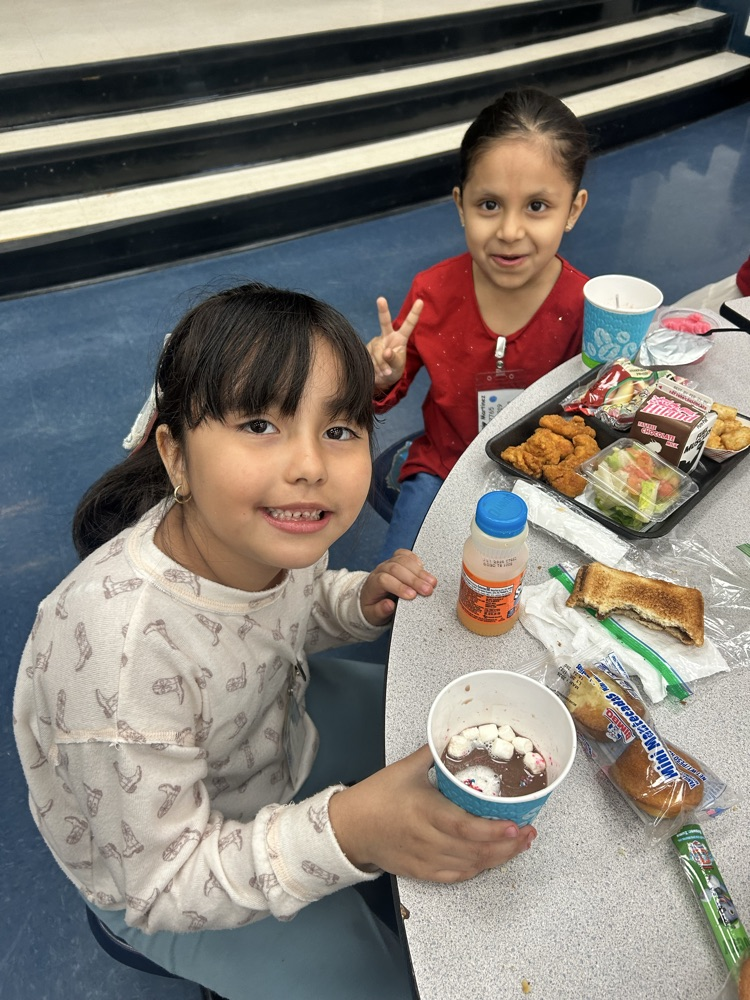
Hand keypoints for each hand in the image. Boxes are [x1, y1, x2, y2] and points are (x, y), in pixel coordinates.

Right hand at [328, 746, 536, 881]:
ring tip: (520, 845)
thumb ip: (432, 752)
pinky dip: (477, 868)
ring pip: (469, 865)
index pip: (465, 827)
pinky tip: (492, 859)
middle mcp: (427, 839)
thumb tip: (453, 734)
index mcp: (424, 811)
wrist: (349, 828)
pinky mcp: (422, 872)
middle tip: (529, 833)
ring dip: (498, 858)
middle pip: (474, 851)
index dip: (493, 831)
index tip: (516, 825)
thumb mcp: (404, 768)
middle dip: (507, 845)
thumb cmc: (376, 796)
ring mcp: (425, 859)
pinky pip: (456, 875)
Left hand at [359, 549, 436, 625]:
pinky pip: (405, 554)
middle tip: (427, 590)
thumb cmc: (373, 606)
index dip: (399, 586)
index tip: (412, 596)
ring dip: (419, 571)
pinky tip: (424, 569)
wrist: (371, 596)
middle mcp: (380, 570)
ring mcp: (388, 563)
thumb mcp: (373, 615)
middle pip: (396, 569)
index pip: (384, 580)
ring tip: (432, 582)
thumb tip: (389, 605)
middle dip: (414, 580)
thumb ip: (380, 611)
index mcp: (372, 584)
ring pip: (402, 560)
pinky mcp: (396, 560)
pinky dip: (415, 560)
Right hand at [367, 296, 422, 389]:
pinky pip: (370, 358)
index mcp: (400, 338)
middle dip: (383, 310)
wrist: (379, 379)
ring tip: (386, 372)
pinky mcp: (366, 349)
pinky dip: (375, 367)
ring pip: (378, 350)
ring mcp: (376, 342)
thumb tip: (386, 352)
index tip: (420, 301)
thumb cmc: (393, 370)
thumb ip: (393, 359)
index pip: (408, 325)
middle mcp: (387, 337)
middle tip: (381, 299)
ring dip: (382, 364)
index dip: (414, 313)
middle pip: (384, 322)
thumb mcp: (397, 367)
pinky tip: (376, 371)